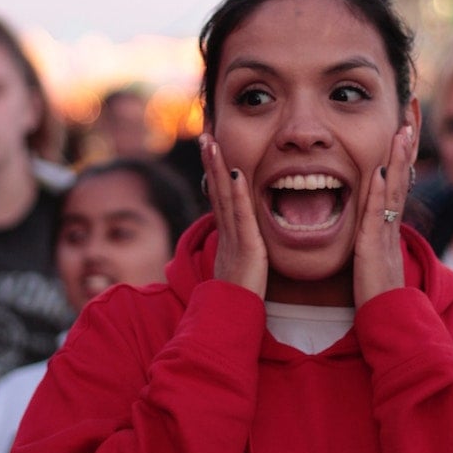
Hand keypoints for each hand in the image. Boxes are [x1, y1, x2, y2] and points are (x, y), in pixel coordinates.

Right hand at [199, 134, 267, 298]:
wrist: (230, 317)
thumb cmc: (236, 296)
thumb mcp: (237, 265)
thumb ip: (240, 248)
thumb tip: (243, 238)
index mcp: (227, 234)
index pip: (219, 196)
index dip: (214, 172)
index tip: (211, 149)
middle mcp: (226, 231)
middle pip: (216, 189)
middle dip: (210, 161)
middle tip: (206, 135)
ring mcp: (234, 238)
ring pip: (223, 196)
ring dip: (217, 167)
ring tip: (212, 142)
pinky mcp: (246, 247)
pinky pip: (241, 215)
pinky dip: (237, 193)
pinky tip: (236, 172)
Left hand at [353, 125, 415, 307]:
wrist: (385, 318)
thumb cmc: (376, 291)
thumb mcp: (373, 255)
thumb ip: (372, 235)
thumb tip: (368, 219)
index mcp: (388, 224)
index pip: (395, 180)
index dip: (400, 153)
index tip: (403, 126)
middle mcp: (391, 224)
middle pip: (400, 177)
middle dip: (405, 145)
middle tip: (409, 114)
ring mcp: (385, 234)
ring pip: (393, 190)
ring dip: (397, 160)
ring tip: (401, 132)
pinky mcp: (373, 248)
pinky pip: (376, 215)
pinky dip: (377, 193)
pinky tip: (377, 172)